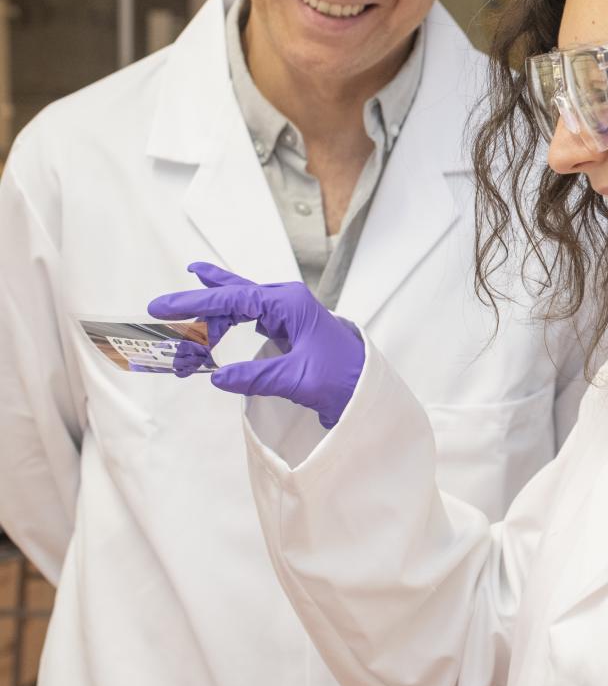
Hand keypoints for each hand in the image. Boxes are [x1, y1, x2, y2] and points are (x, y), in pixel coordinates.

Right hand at [148, 262, 362, 427]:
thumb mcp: (298, 379)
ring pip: (237, 307)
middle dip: (197, 311)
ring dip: (209, 324)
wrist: (367, 387)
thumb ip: (257, 376)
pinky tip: (209, 319)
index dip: (196, 302)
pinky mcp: (285, 328)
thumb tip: (217, 378)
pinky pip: (247, 317)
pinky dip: (223, 324)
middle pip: (232, 298)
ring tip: (183, 342)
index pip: (236, 298)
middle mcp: (287, 302)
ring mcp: (286, 313)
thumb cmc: (342, 378)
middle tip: (162, 315)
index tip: (162, 307)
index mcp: (291, 304)